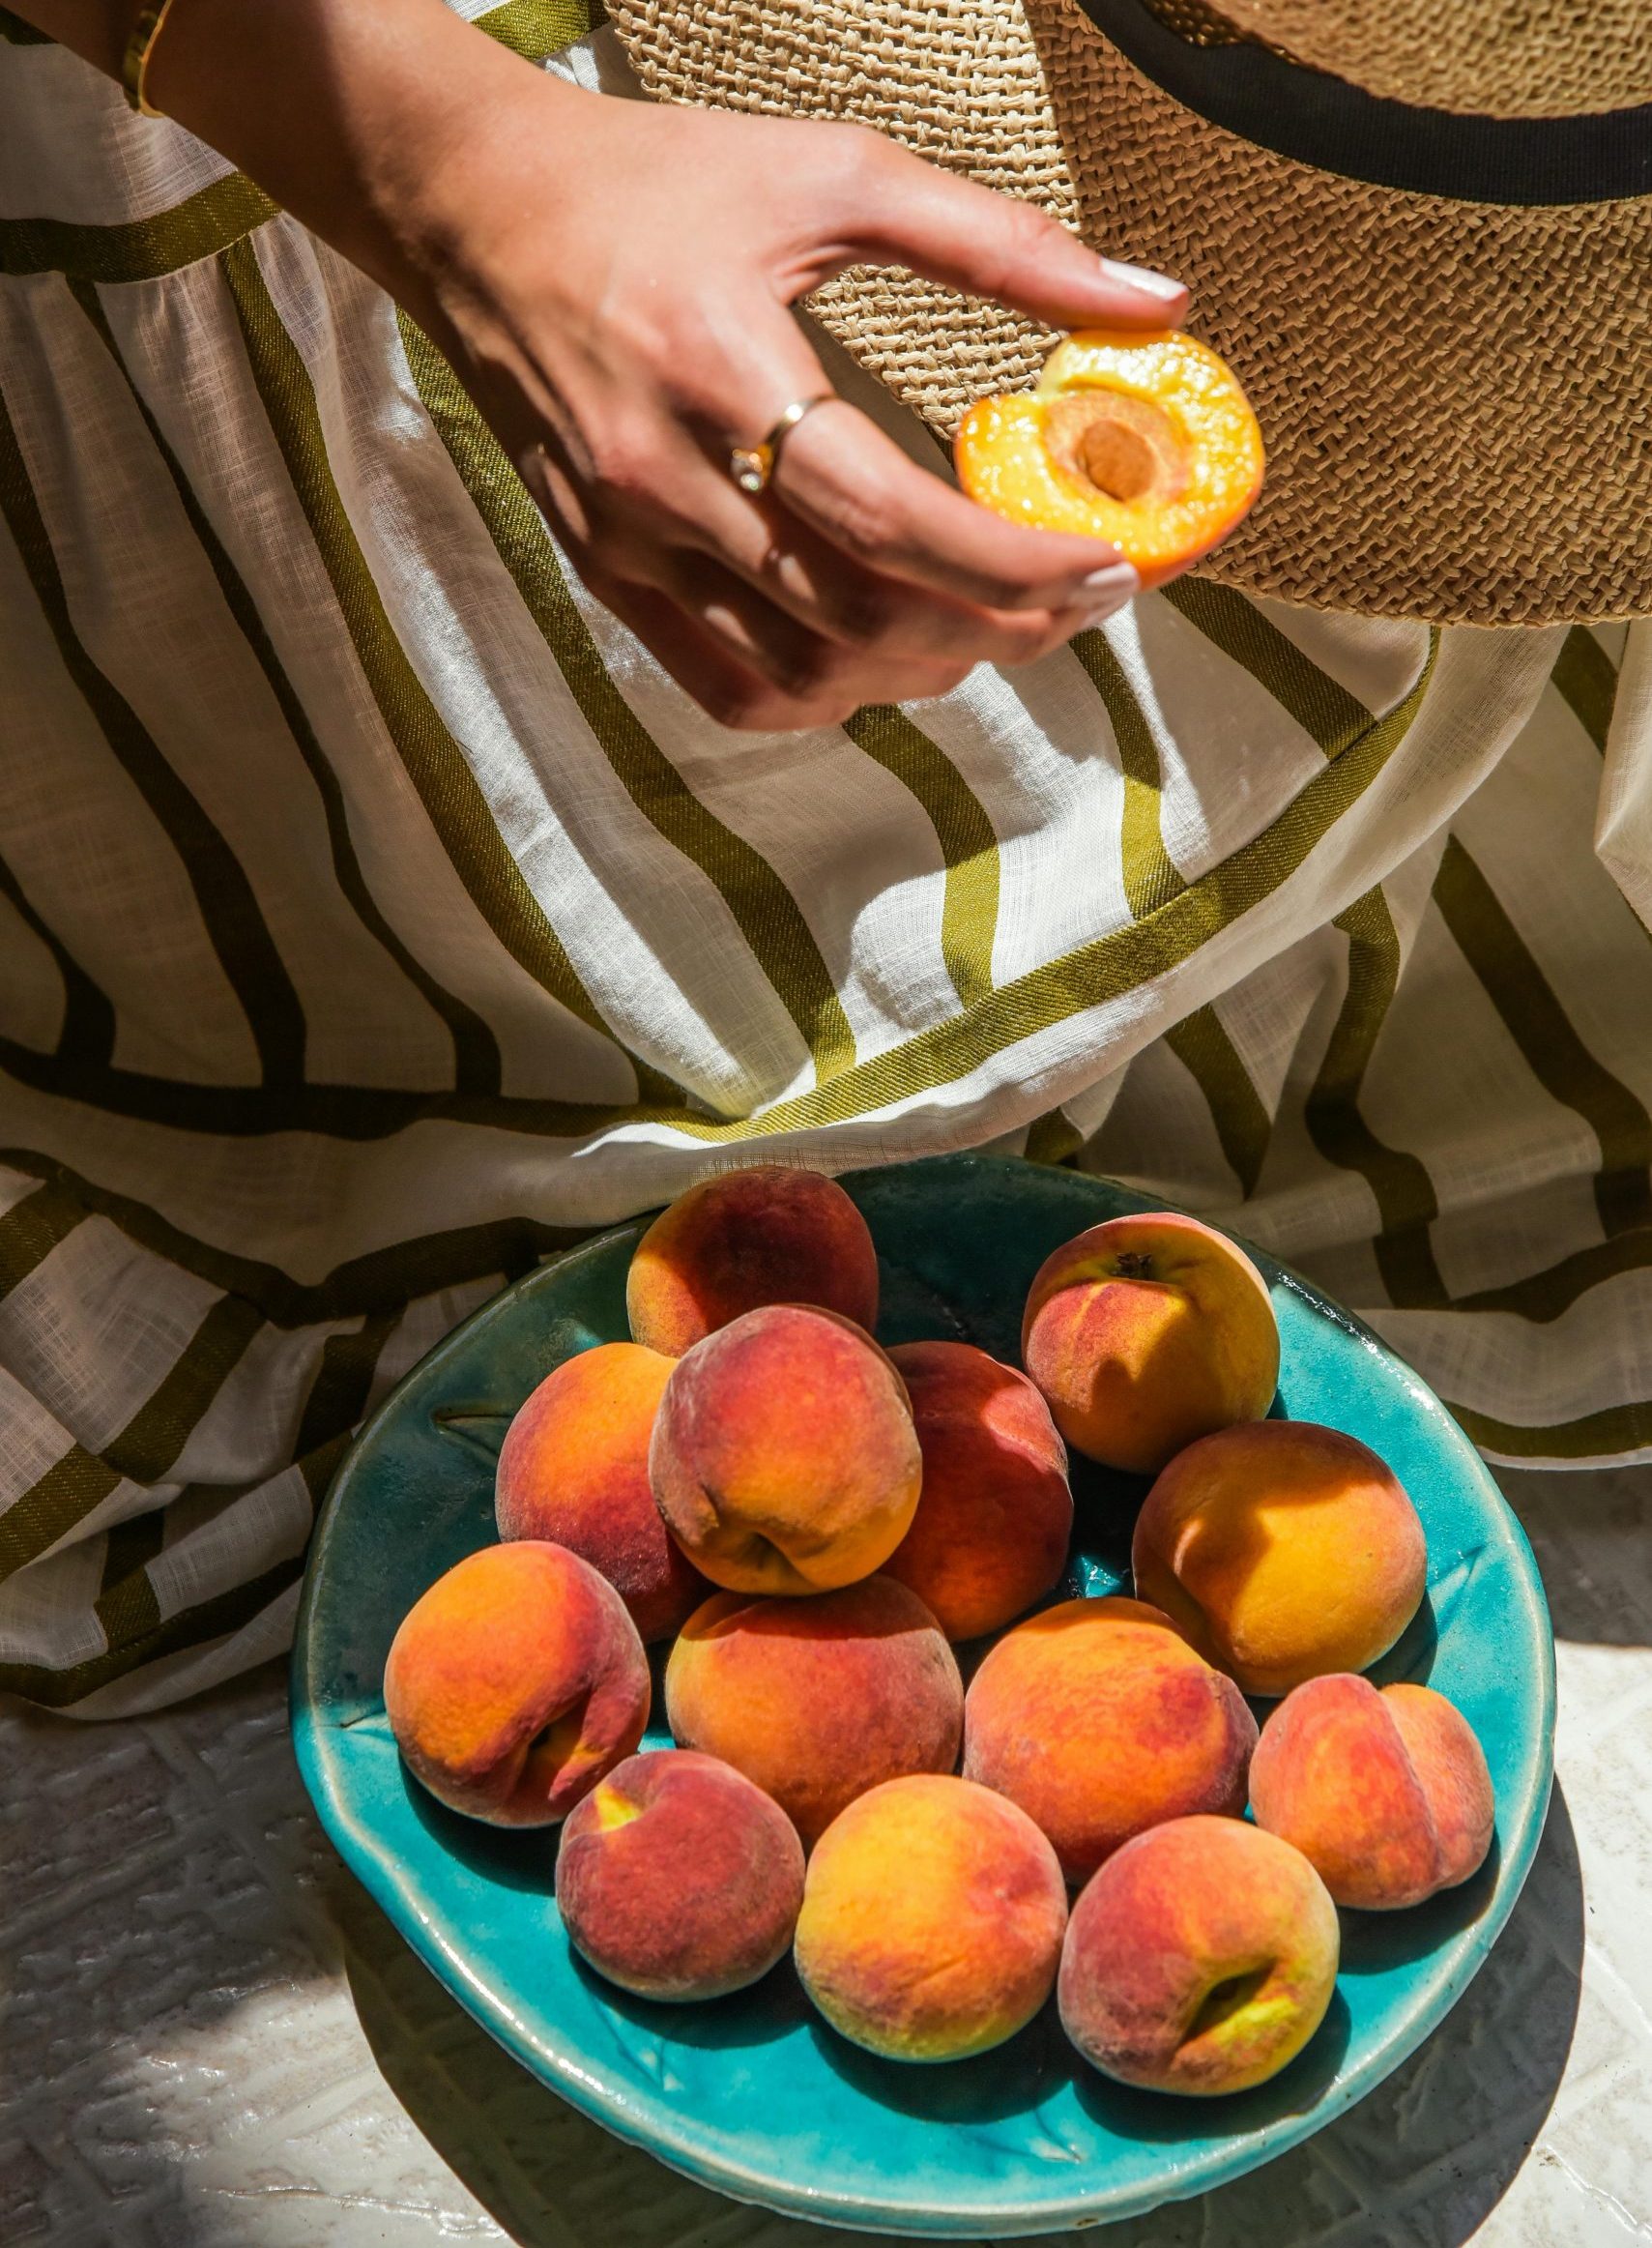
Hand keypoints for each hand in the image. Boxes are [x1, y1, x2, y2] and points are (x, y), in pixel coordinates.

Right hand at [413, 86, 1188, 727]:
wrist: (472, 207)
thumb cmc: (654, 181)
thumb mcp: (832, 175)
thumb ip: (1000, 243)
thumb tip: (1157, 304)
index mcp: (724, 367)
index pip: (892, 521)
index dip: (1014, 566)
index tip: (1109, 568)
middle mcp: (665, 476)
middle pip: (856, 618)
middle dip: (990, 628)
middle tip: (1072, 603)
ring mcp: (625, 540)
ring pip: (797, 673)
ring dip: (914, 671)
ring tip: (988, 627)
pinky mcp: (602, 573)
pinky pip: (723, 686)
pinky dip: (819, 696)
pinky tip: (877, 656)